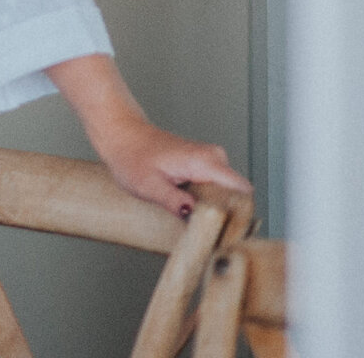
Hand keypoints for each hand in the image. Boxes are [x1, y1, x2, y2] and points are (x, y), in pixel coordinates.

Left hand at [90, 114, 251, 218]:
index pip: (242, 191)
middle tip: (199, 226)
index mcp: (205, 161)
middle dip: (224, 214)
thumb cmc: (131, 156)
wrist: (121, 134)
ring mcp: (211, 160)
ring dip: (214, 208)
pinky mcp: (205, 164)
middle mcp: (214, 158)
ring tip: (188, 214)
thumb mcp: (148, 185)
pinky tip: (187, 205)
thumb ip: (174, 201)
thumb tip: (194, 216)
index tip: (222, 230)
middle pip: (238, 196)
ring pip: (228, 194)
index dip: (237, 214)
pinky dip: (206, 200)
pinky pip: (217, 188)